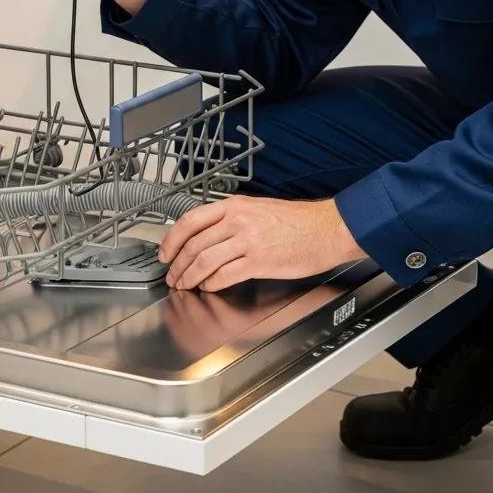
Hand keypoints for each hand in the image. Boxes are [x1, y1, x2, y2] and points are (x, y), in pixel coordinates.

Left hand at [159, 195, 365, 291]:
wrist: (326, 229)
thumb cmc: (298, 221)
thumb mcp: (258, 208)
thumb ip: (232, 218)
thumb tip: (208, 234)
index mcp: (234, 206)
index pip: (191, 220)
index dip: (172, 239)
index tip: (165, 252)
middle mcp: (237, 220)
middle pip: (194, 244)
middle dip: (178, 264)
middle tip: (172, 276)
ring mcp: (248, 241)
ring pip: (205, 260)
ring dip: (190, 276)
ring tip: (185, 285)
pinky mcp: (259, 261)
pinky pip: (225, 275)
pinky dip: (212, 283)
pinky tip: (209, 287)